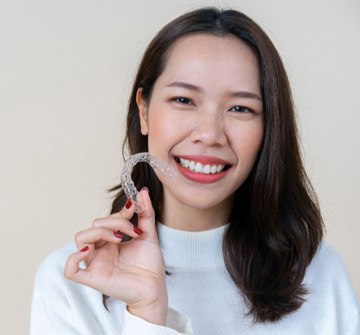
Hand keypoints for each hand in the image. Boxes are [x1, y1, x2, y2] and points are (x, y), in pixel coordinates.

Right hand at [64, 189, 167, 324]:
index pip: (106, 219)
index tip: (134, 209)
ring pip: (81, 239)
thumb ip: (145, 213)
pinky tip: (89, 251)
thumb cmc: (150, 264)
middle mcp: (101, 250)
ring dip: (100, 232)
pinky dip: (73, 259)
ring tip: (119, 239)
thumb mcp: (149, 234)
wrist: (155, 288)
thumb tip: (142, 192)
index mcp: (111, 240)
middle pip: (94, 225)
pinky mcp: (94, 278)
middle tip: (133, 231)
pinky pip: (71, 270)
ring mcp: (96, 263)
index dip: (118, 213)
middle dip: (115, 222)